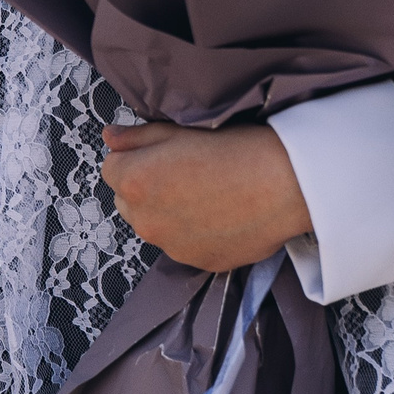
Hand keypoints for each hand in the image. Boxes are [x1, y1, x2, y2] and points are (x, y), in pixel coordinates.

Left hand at [100, 122, 311, 271]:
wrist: (284, 183)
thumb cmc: (234, 148)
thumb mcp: (180, 130)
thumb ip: (138, 137)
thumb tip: (109, 137)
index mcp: (135, 181)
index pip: (111, 168)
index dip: (135, 156)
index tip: (162, 152)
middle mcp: (146, 221)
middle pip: (128, 201)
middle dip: (145, 187)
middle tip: (182, 171)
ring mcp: (171, 247)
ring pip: (155, 225)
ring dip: (166, 212)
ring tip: (205, 193)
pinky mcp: (198, 263)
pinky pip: (182, 245)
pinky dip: (193, 232)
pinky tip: (220, 214)